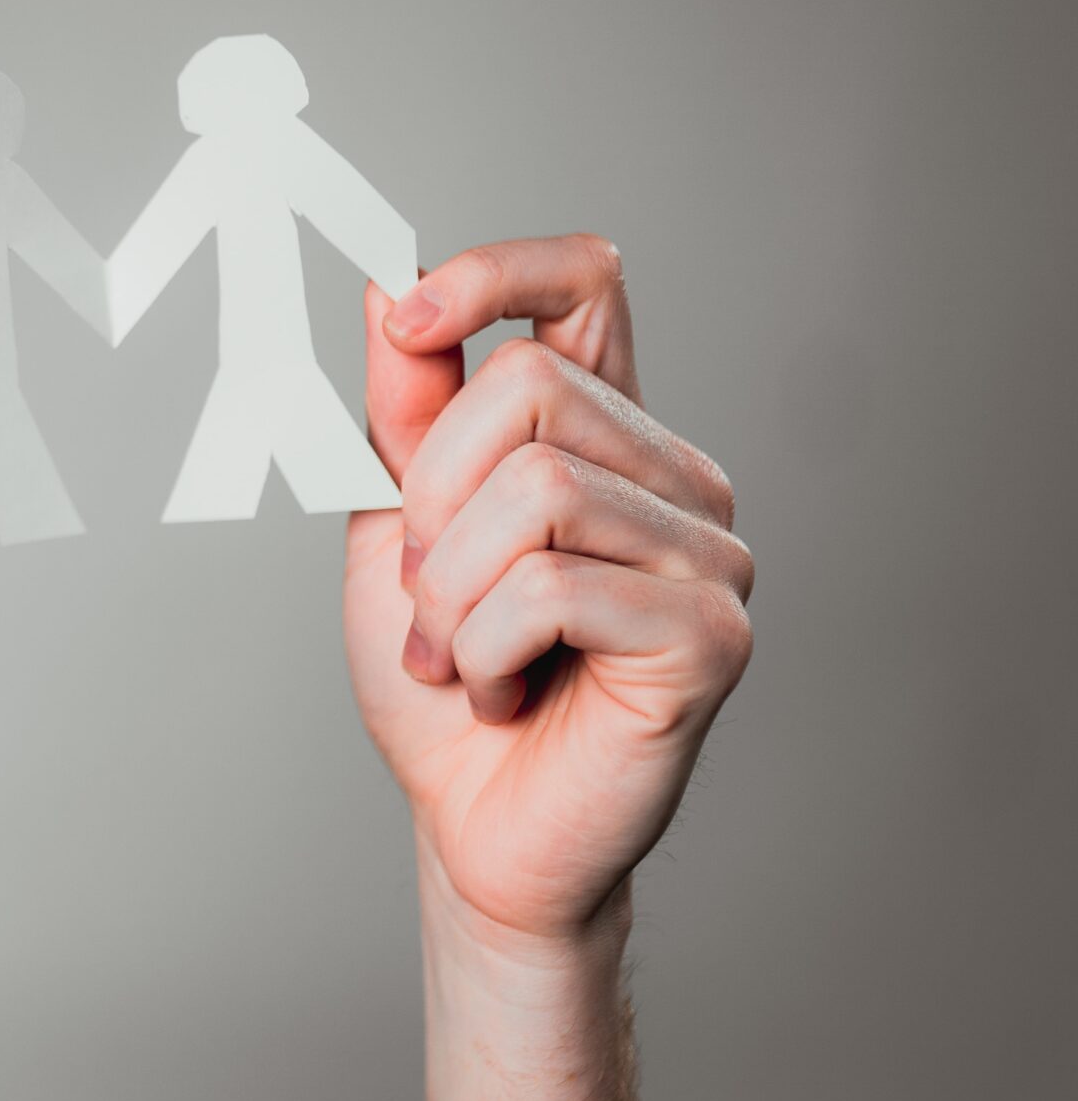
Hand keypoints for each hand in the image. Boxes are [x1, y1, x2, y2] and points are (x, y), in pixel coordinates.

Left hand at [344, 234, 753, 947]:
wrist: (472, 827)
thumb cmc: (440, 682)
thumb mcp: (393, 529)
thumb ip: (401, 414)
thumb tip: (389, 290)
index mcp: (600, 433)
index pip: (587, 282)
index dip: (497, 273)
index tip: (408, 320)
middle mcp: (673, 476)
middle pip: (528, 386)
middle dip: (429, 497)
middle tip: (425, 594)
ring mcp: (709, 553)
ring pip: (536, 488)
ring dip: (451, 592)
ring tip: (461, 656)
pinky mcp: (711, 634)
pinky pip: (555, 588)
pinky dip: (486, 648)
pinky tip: (505, 693)